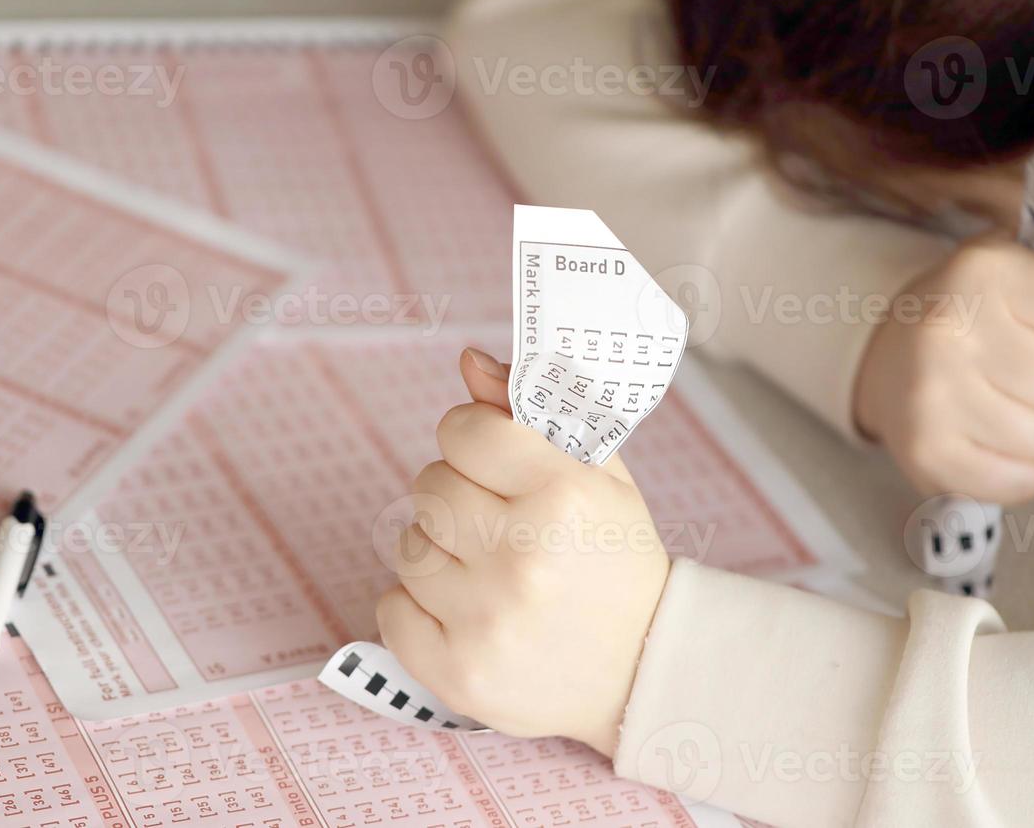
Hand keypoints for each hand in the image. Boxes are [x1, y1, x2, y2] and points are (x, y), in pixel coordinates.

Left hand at [376, 348, 668, 756]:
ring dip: (439, 552)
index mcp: (563, 496)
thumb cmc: (616, 563)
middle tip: (498, 522)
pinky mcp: (456, 671)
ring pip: (407, 546)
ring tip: (487, 569)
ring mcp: (486, 619)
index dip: (472, 438)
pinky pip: (390, 609)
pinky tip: (464, 609)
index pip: (464, 430)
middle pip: (429, 485)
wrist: (643, 671)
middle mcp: (523, 556)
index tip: (492, 460)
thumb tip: (467, 362)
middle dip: (457, 495)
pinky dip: (417, 607)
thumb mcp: (599, 476)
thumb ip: (532, 412)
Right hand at [854, 223, 1033, 504]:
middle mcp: (948, 332)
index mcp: (982, 273)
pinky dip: (1014, 470)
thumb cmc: (977, 305)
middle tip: (1019, 366)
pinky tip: (987, 438)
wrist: (889, 352)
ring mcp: (932, 397)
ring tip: (1000, 400)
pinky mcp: (926, 453)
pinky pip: (1019, 483)